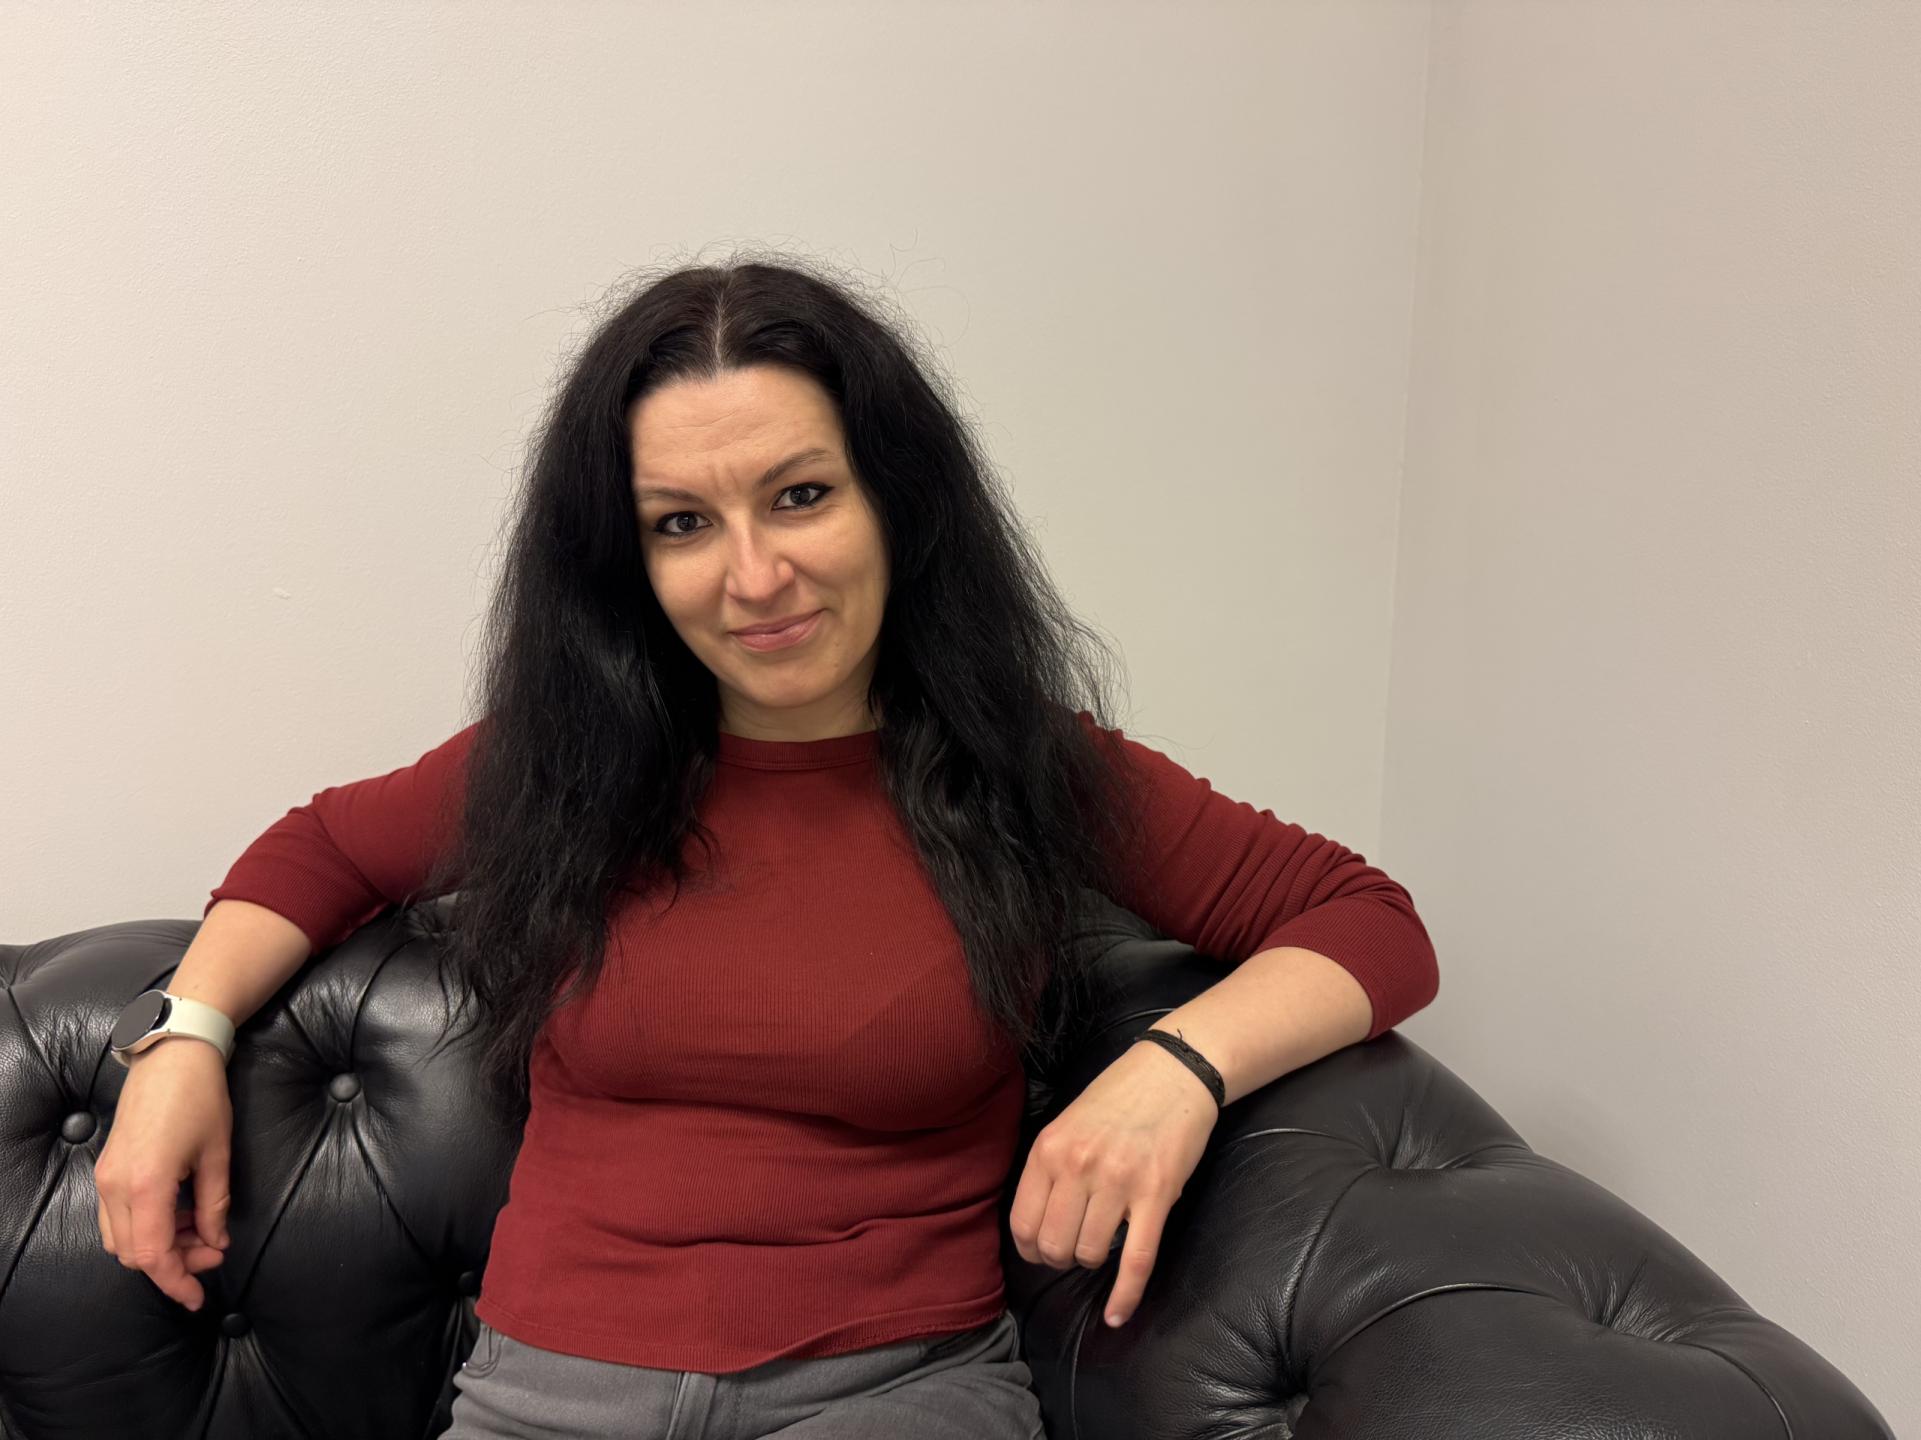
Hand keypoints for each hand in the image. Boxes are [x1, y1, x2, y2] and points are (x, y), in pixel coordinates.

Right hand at [94, 1039, 233, 1310]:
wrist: (171, 1056)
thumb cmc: (201, 1098)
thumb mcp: (218, 1156)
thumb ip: (214, 1206)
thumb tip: (215, 1242)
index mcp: (146, 1186)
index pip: (152, 1256)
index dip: (176, 1282)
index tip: (198, 1299)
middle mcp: (115, 1187)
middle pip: (134, 1253)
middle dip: (174, 1264)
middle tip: (214, 1252)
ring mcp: (105, 1178)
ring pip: (122, 1239)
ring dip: (159, 1246)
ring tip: (200, 1232)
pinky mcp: (106, 1169)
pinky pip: (118, 1217)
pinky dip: (146, 1227)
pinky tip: (179, 1214)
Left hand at [1007, 1035, 1218, 1328]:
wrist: (1174, 1070)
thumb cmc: (1119, 1097)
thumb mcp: (1068, 1123)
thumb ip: (1050, 1167)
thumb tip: (1036, 1220)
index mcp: (1049, 1149)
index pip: (1022, 1224)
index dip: (1030, 1249)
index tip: (1043, 1250)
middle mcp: (1078, 1166)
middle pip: (1054, 1246)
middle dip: (1062, 1258)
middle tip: (1077, 1247)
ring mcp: (1118, 1182)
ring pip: (1090, 1254)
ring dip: (1094, 1261)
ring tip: (1104, 1243)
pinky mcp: (1156, 1195)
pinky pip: (1136, 1261)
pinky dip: (1124, 1296)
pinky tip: (1116, 1315)